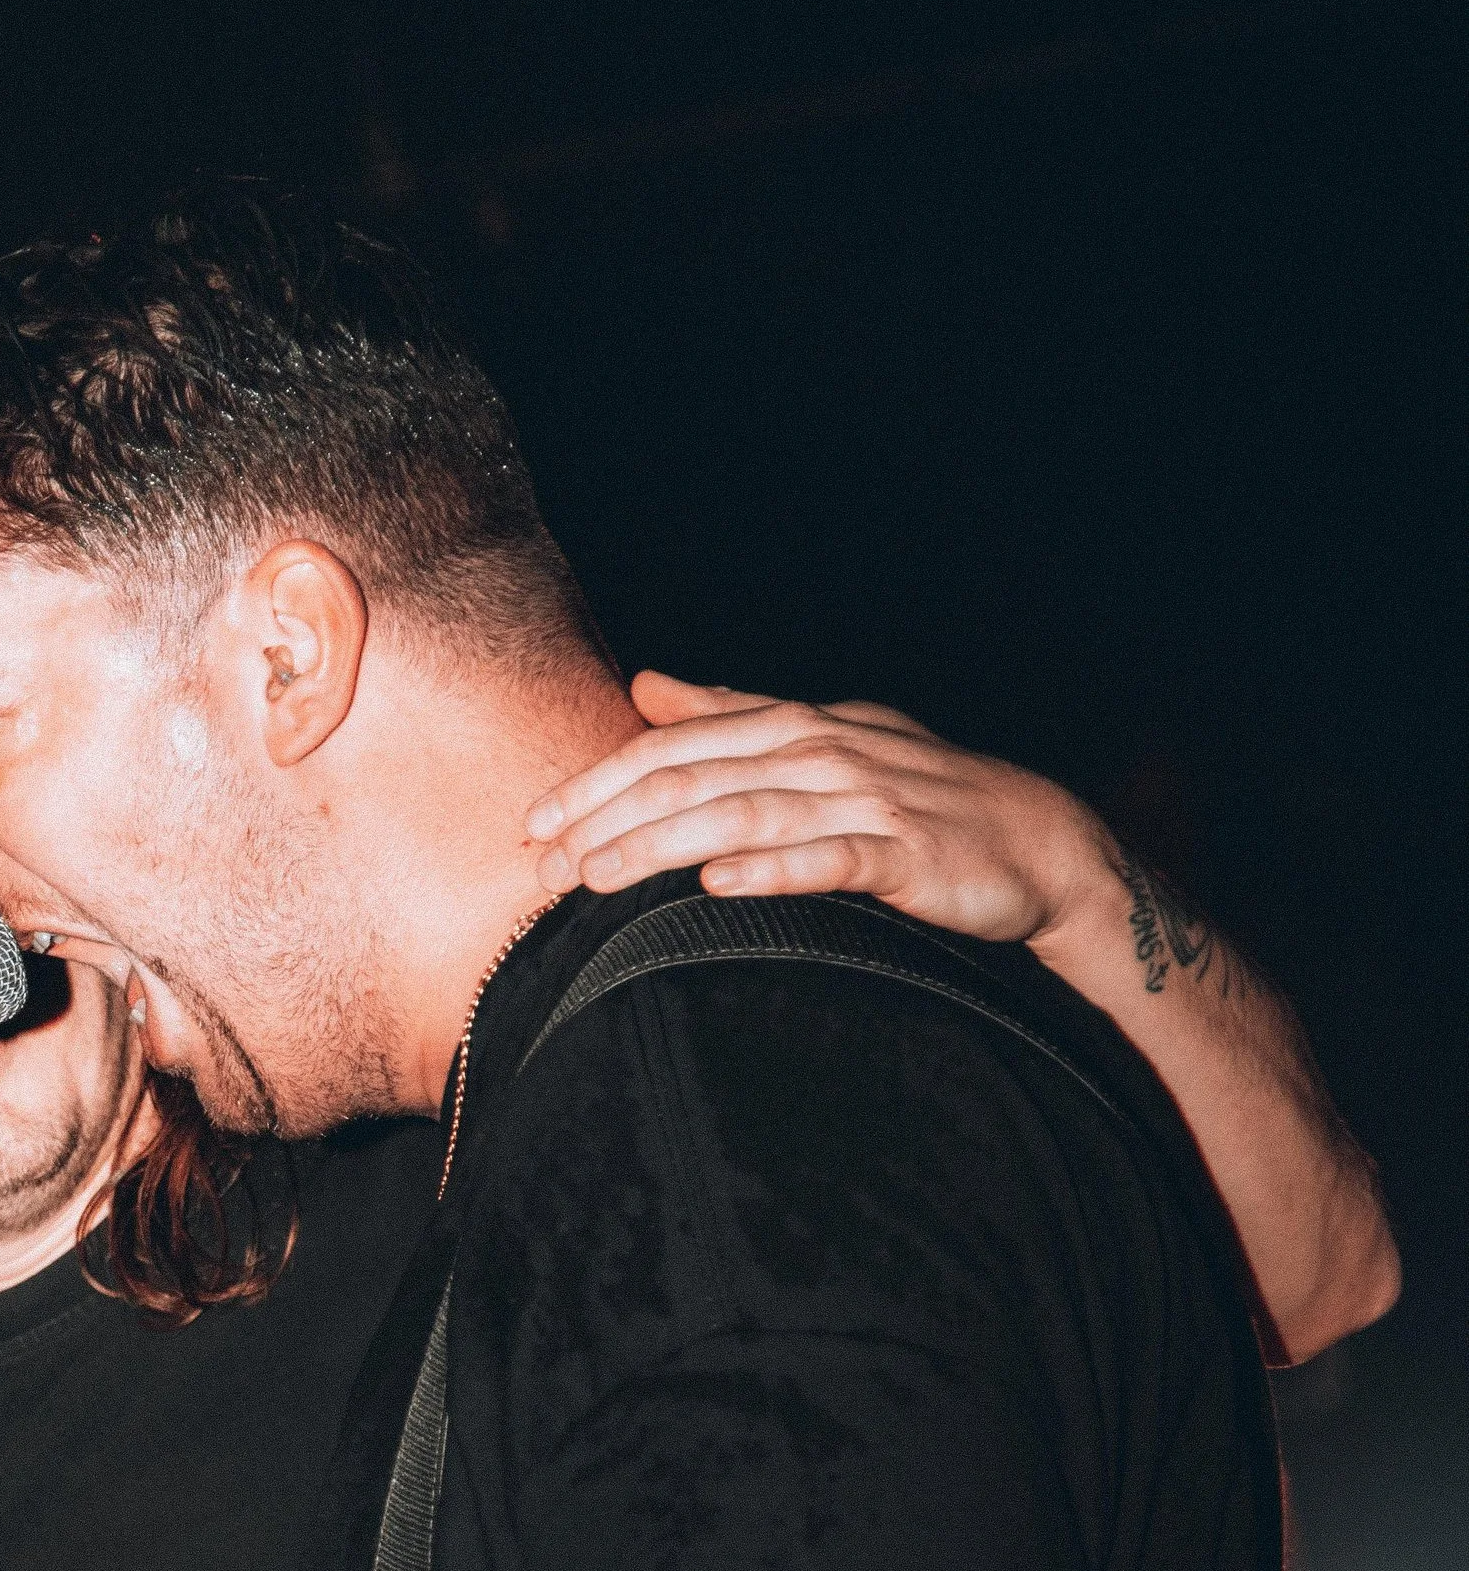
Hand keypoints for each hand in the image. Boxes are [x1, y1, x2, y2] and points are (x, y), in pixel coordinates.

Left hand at [525, 669, 1103, 946]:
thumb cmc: (917, 793)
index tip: (533, 822)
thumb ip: (732, 712)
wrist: (1036, 840)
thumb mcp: (821, 739)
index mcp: (791, 726)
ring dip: (661, 845)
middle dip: (607, 820)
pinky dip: (771, 869)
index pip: (672, 748)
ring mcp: (864, 801)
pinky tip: (717, 884)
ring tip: (597, 878)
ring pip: (743, 816)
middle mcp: (820, 752)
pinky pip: (829, 859)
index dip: (598, 782)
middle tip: (542, 864)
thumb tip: (644, 687)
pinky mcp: (906, 855)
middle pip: (692, 780)